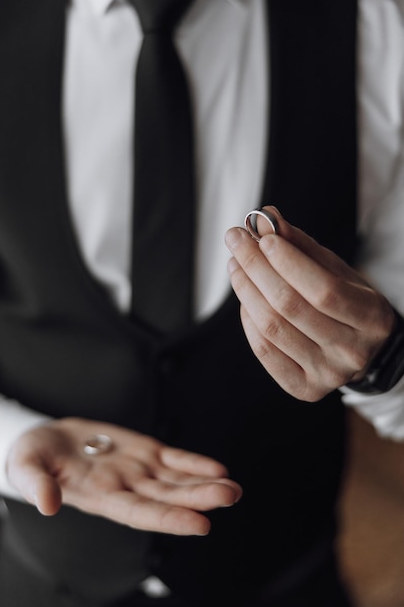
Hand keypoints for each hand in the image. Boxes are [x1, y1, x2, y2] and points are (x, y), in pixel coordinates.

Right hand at [6, 418, 242, 535]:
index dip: (170, 519)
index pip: (141, 513)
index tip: (201, 525)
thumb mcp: (27, 468)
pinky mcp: (143, 450)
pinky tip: (216, 467)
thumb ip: (36, 485)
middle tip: (230, 496)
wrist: (49, 439)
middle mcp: (127, 487)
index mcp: (101, 497)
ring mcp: (138, 469)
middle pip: (168, 496)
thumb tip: (45, 505)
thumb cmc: (35, 458)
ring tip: (233, 488)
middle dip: (199, 498)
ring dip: (205, 483)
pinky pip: (174, 458)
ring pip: (177, 479)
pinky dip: (195, 463)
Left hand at [225, 205, 395, 401]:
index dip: (289, 262)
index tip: (263, 237)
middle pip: (290, 307)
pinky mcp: (304, 388)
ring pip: (273, 328)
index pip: (324, 290)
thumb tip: (265, 219)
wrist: (363, 350)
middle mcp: (351, 351)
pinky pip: (264, 350)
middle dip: (256, 267)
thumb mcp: (337, 271)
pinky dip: (248, 320)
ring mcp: (328, 374)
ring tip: (235, 264)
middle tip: (236, 240)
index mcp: (371, 318)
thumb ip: (303, 247)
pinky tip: (244, 297)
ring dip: (246, 290)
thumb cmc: (348, 304)